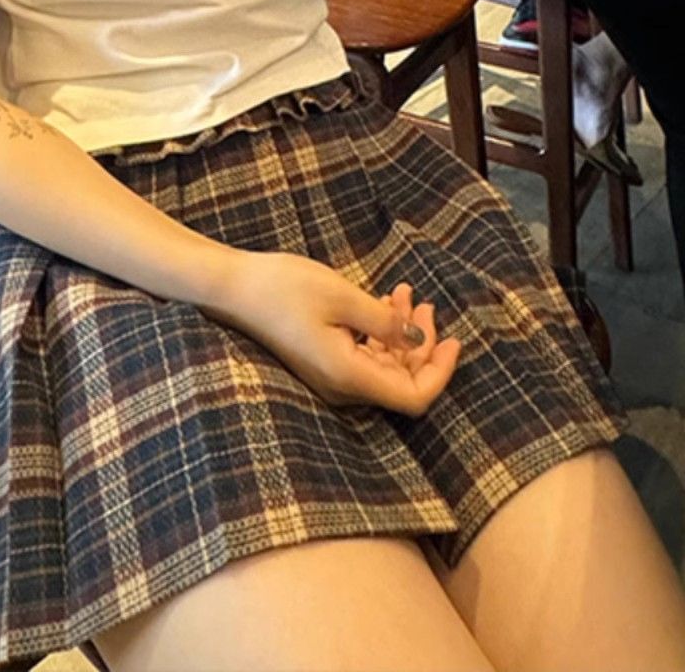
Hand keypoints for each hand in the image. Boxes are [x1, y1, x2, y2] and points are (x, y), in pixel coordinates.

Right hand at [209, 251, 460, 415]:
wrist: (232, 288)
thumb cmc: (283, 287)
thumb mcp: (342, 296)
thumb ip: (385, 322)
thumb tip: (418, 339)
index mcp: (349, 375)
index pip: (414, 397)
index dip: (439, 373)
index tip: (452, 338)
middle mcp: (341, 386)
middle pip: (401, 381)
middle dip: (422, 343)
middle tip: (424, 303)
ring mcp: (329, 376)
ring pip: (383, 366)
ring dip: (401, 333)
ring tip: (405, 293)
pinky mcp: (320, 362)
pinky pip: (363, 357)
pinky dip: (380, 333)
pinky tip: (382, 303)